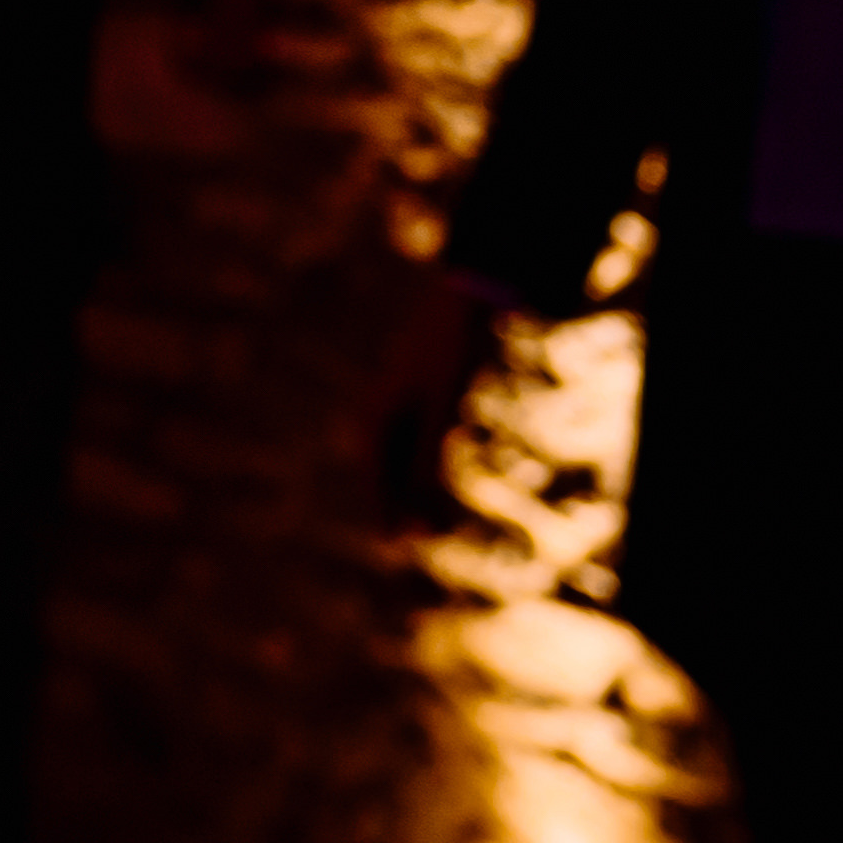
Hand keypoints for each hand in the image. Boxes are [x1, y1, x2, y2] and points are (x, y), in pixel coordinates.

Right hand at [372, 255, 514, 533]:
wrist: (466, 298)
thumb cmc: (451, 351)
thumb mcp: (442, 408)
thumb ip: (429, 456)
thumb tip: (420, 503)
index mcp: (378, 415)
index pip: (377, 476)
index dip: (387, 511)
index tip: (395, 544)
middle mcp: (382, 409)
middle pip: (385, 468)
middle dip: (398, 503)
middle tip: (409, 539)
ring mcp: (400, 401)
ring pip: (400, 456)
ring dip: (411, 485)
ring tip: (424, 515)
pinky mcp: (421, 394)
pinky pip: (416, 440)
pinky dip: (424, 463)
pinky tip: (435, 475)